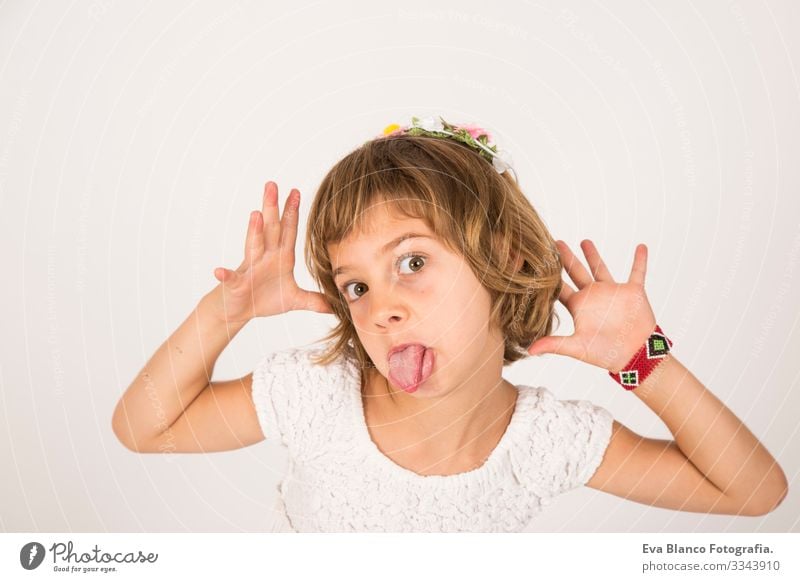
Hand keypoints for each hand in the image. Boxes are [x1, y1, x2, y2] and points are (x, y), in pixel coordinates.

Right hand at [205, 181, 333, 323]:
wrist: (238, 310)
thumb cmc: (264, 300)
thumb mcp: (295, 300)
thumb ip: (315, 299)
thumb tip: (337, 303)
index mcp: (280, 258)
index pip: (288, 231)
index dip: (292, 212)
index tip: (296, 192)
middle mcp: (265, 258)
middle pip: (269, 230)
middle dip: (272, 208)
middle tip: (273, 185)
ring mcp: (249, 269)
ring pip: (252, 246)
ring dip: (254, 232)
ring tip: (256, 215)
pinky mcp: (236, 284)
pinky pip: (230, 278)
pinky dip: (225, 275)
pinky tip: (219, 271)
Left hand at [526, 240, 656, 372]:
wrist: (634, 356)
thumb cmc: (605, 354)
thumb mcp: (577, 347)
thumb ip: (554, 344)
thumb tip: (528, 350)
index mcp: (578, 305)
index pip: (560, 287)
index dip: (549, 276)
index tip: (538, 260)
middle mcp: (593, 296)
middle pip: (576, 271)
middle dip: (566, 257)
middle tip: (555, 241)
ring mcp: (612, 292)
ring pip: (600, 267)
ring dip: (593, 254)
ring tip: (584, 241)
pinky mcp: (632, 292)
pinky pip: (637, 272)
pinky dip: (640, 260)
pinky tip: (641, 246)